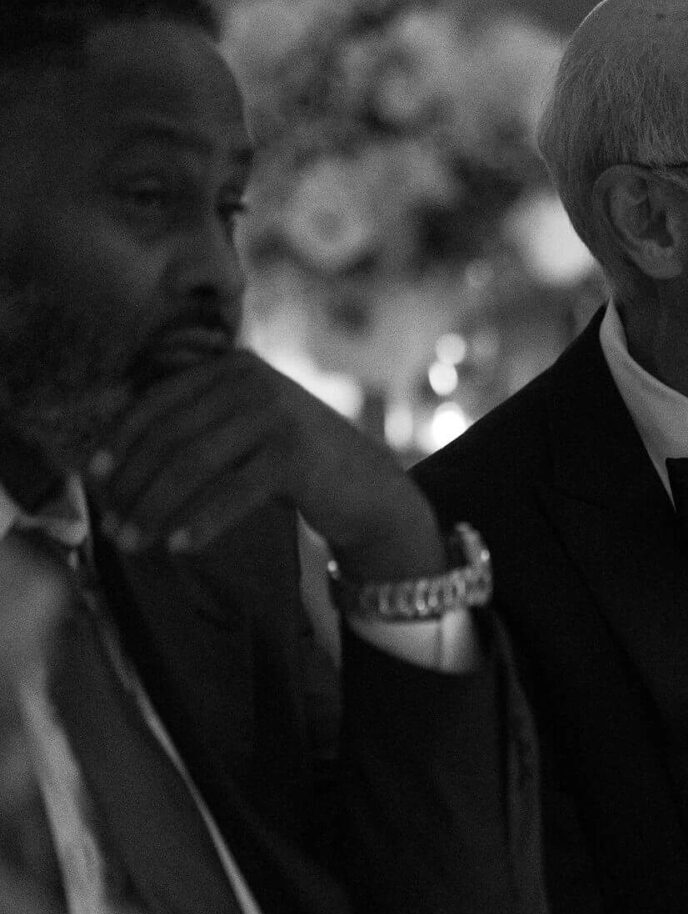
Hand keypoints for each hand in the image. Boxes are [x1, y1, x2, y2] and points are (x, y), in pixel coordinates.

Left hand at [87, 347, 447, 582]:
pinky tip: (179, 547)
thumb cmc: (291, 465)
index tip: (94, 478)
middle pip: (171, 437)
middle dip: (134, 486)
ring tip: (133, 543)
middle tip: (112, 527)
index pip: (159, 401)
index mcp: (231, 366)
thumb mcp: (240, 431)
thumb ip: (193, 428)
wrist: (366, 488)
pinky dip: (201, 522)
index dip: (121, 440)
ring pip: (193, 465)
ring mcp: (276, 413)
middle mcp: (252, 379)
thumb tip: (110, 465)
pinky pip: (232, 492)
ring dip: (156, 510)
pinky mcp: (295, 452)